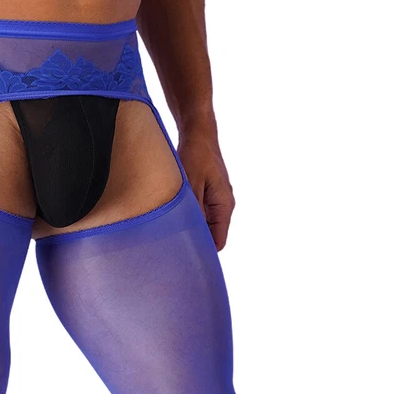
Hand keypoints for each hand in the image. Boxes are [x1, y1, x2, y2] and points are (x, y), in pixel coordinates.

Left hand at [177, 134, 234, 250]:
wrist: (198, 133)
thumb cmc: (196, 155)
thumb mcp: (191, 186)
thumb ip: (193, 212)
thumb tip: (190, 237)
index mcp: (224, 206)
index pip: (218, 242)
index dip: (204, 253)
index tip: (186, 260)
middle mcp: (222, 206)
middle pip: (211, 237)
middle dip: (195, 244)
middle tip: (173, 251)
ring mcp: (215, 201)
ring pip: (204, 227)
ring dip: (190, 231)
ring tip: (170, 236)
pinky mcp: (206, 196)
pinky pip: (199, 216)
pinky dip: (188, 220)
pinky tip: (172, 220)